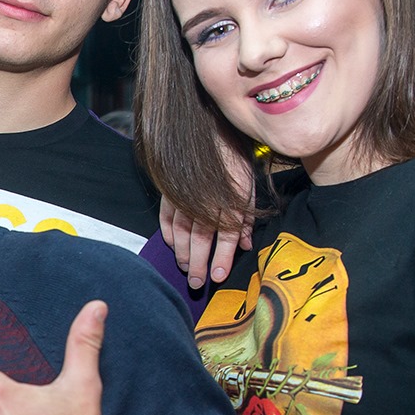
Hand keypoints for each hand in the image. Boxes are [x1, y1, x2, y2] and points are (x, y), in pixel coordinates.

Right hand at [158, 150, 255, 288]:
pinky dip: (169, 234)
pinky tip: (173, 245)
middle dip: (198, 264)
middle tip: (196, 283)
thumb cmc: (233, 160)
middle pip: (200, 239)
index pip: (226, 237)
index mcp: (229, 200)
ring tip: (186, 268)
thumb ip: (246, 219)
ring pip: (181, 232)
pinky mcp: (171, 192)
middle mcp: (205, 201)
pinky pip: (166, 218)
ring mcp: (184, 197)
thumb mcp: (248, 188)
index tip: (217, 277)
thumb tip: (246, 245)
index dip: (222, 259)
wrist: (209, 131)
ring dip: (183, 253)